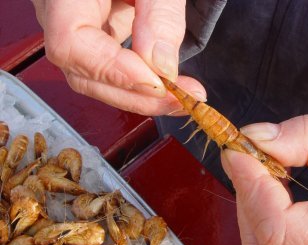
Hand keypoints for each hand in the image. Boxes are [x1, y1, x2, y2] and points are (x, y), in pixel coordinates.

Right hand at [31, 0, 205, 114]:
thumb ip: (160, 15)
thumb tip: (162, 69)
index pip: (70, 44)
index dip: (113, 70)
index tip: (157, 83)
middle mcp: (58, 12)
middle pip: (83, 73)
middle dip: (135, 95)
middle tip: (179, 100)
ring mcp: (74, 26)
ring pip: (95, 78)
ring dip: (139, 96)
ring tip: (179, 98)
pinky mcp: (94, 33)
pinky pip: (109, 68)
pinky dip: (138, 83)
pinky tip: (166, 85)